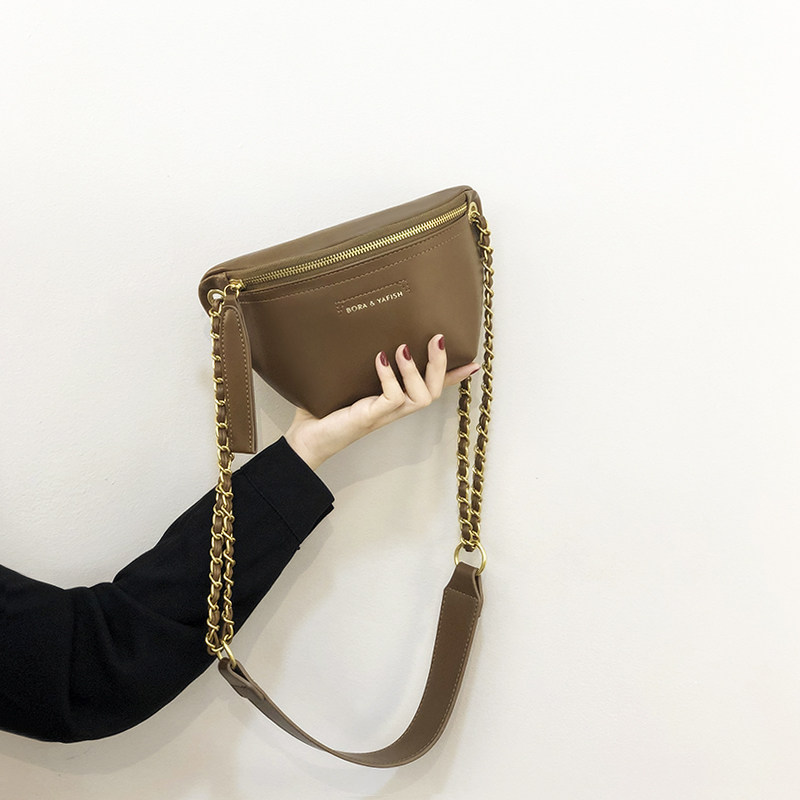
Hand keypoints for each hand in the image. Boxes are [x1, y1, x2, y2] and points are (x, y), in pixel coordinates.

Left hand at [284, 334, 479, 469]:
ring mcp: (385, 414)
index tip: (473, 362)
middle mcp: (395, 408)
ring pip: (421, 397)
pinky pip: (393, 397)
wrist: (307, 438)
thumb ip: (357, 364)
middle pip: (434, 391)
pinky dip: (390, 377)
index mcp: (395, 401)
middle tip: (438, 338)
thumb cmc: (325, 412)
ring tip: (403, 347)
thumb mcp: (347, 382)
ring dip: (416, 370)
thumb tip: (355, 331)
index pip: (431, 388)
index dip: (453, 377)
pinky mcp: (372, 416)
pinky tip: (381, 359)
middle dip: (441, 365)